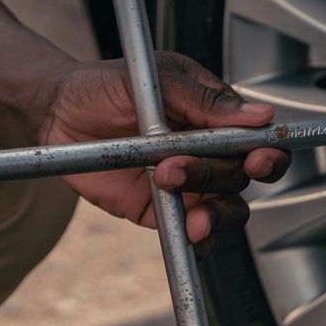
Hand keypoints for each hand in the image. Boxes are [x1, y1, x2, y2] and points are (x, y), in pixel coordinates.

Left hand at [36, 54, 289, 249]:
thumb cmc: (105, 86)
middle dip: (215, 176)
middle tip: (174, 168)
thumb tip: (259, 115)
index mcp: (215, 116)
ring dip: (213, 215)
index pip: (260, 138)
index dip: (267, 152)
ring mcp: (187, 184)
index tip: (256, 158)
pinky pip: (192, 233)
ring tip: (188, 216)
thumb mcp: (156, 81)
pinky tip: (190, 239)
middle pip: (239, 176)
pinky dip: (199, 245)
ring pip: (225, 209)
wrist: (59, 113)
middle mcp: (207, 152)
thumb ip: (204, 100)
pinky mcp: (162, 210)